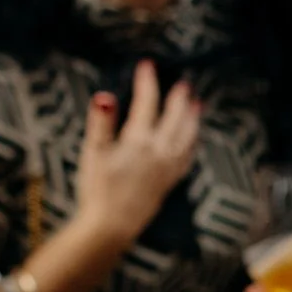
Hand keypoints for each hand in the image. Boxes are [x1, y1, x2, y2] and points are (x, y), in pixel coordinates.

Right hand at [74, 62, 201, 252]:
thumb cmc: (97, 189)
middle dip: (179, 98)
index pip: (147, 103)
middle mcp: (159, 152)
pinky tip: (192, 141)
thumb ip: (101, 123)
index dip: (147, 82)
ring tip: (198, 105)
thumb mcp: (93, 153)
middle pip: (175, 118)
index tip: (148, 65)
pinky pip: (187, 158)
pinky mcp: (169, 183)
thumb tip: (105, 96)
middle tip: (184, 83)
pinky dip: (192, 144)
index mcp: (139, 141)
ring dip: (192, 119)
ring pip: (187, 137)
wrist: (111, 226)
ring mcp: (167, 168)